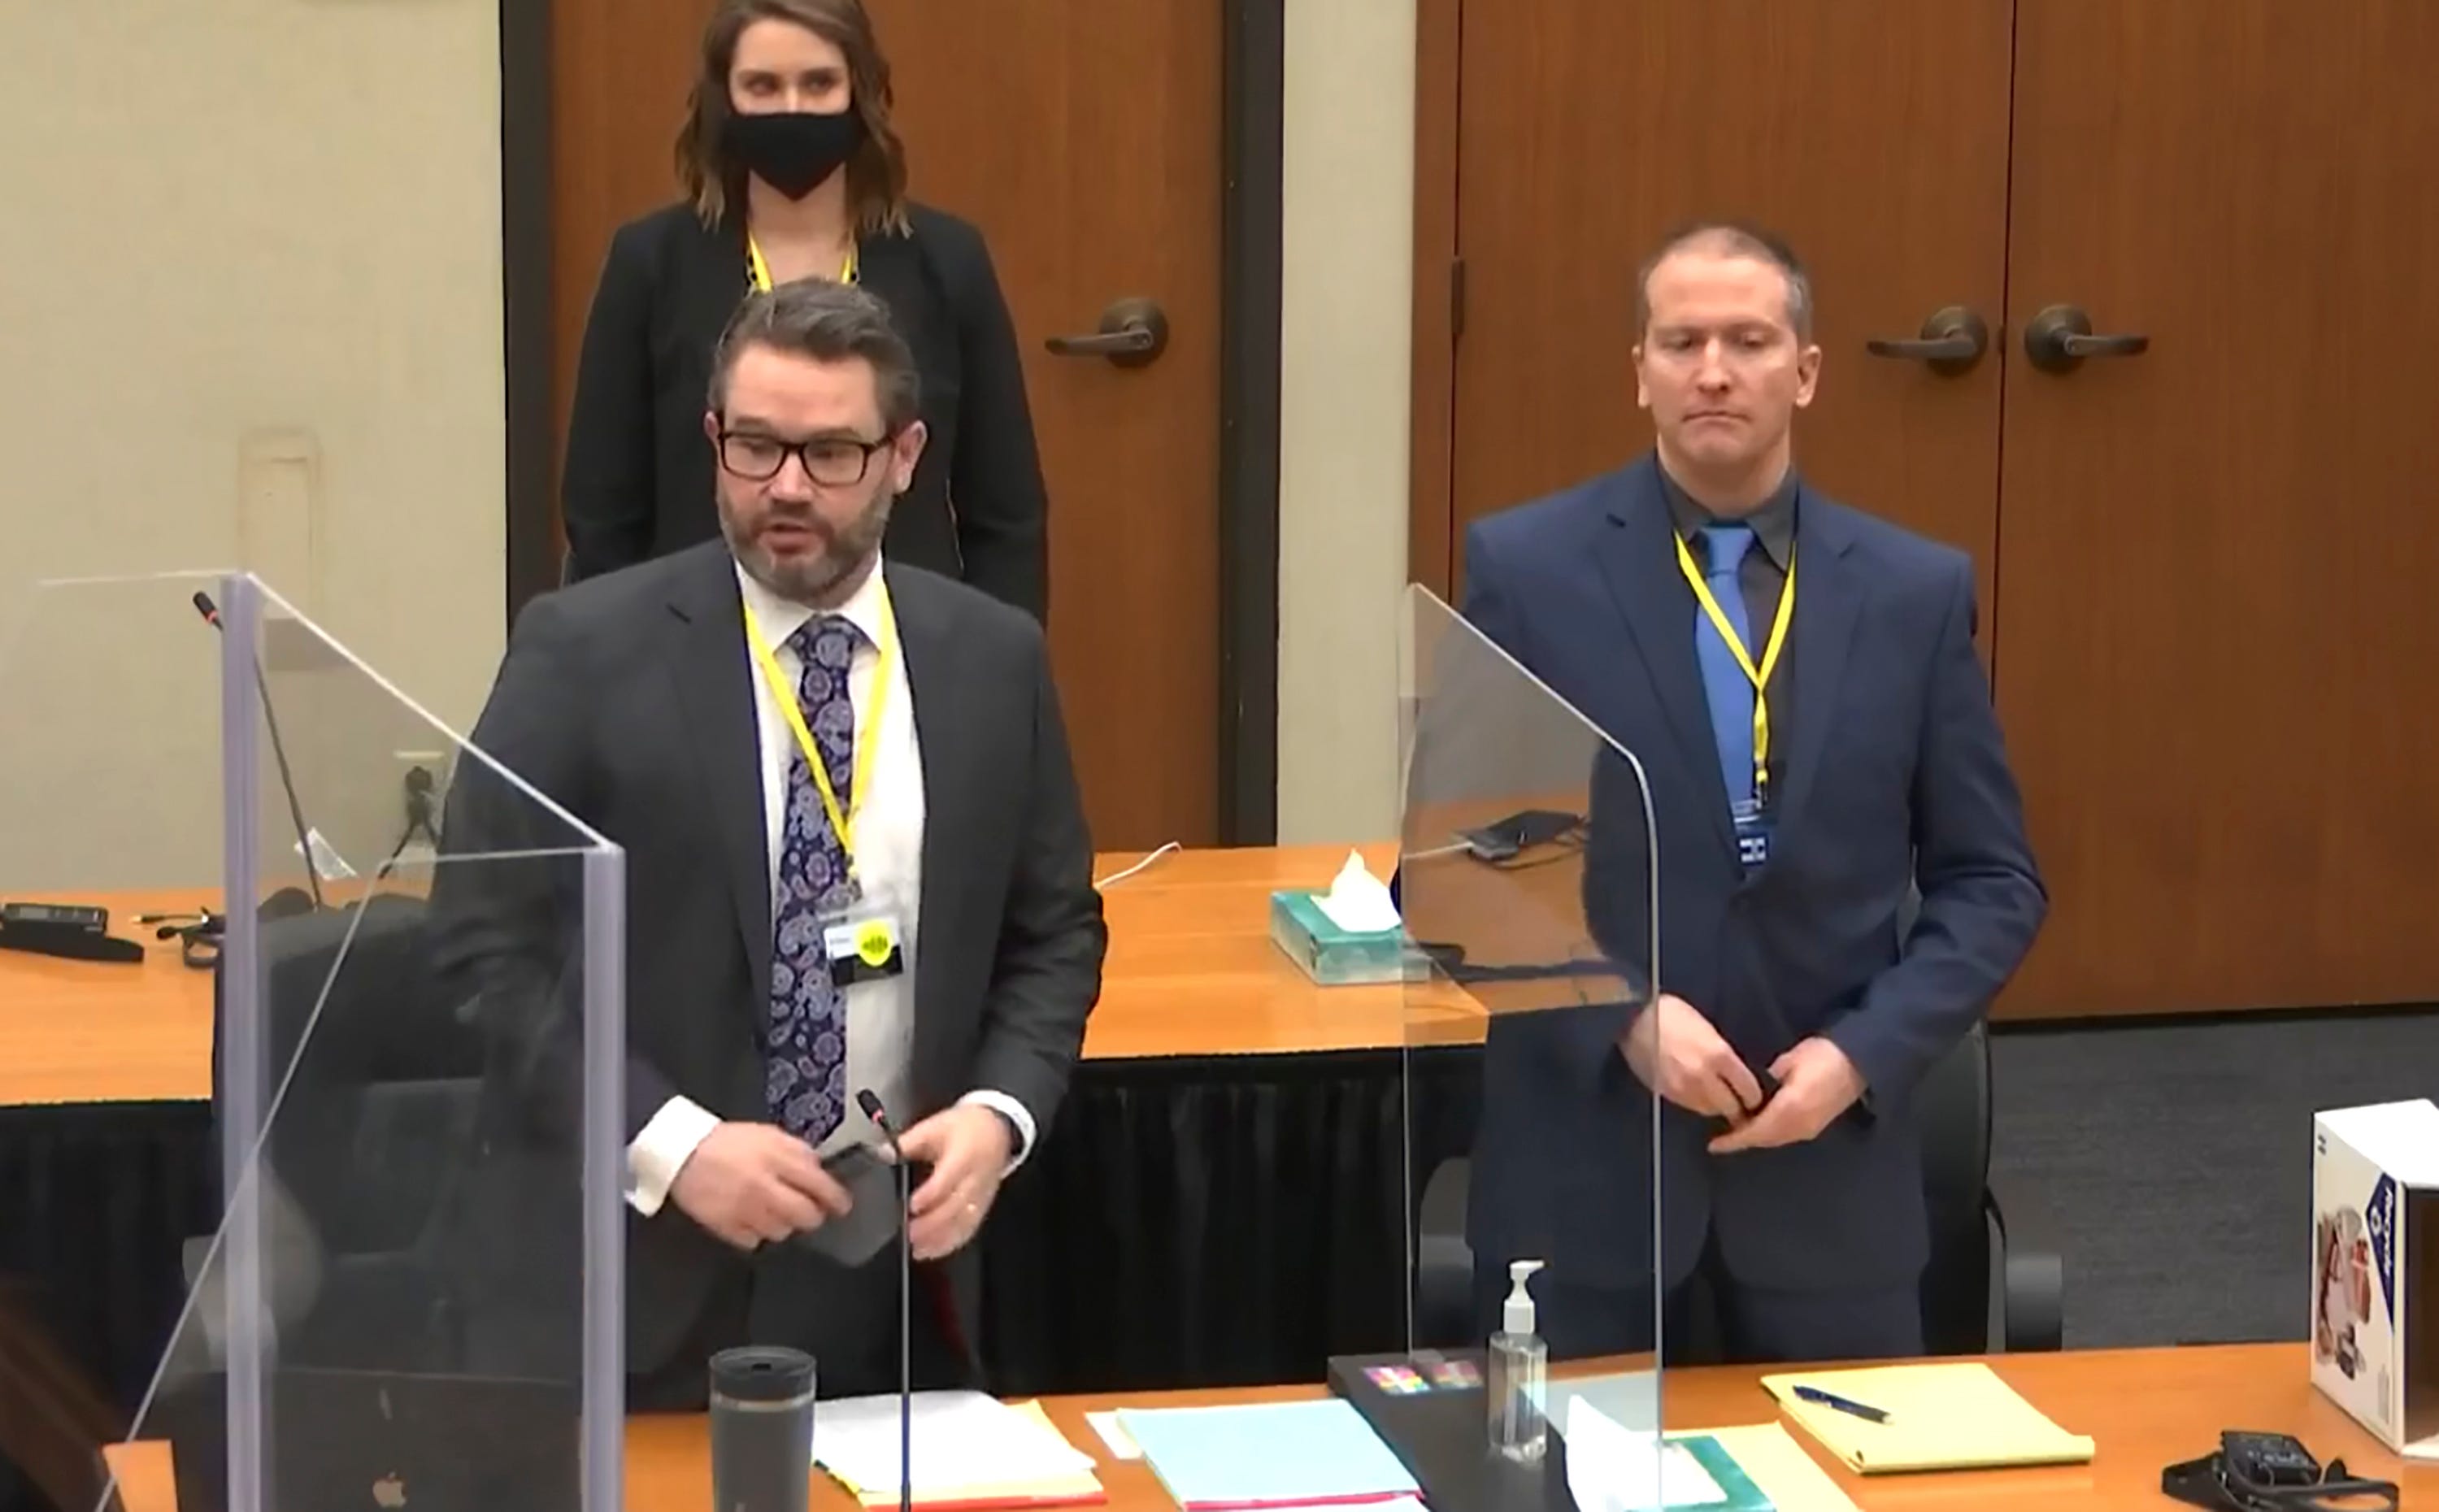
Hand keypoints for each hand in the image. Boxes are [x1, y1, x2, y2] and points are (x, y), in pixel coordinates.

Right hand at [669, 1122, 851, 1249]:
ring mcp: (745, 1211)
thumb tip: (819, 1171)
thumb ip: (798, 1151)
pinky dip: (756, 1232)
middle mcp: (764, 1188)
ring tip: (772, 1209)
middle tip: (808, 1210)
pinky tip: (750, 1217)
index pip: (819, 1186)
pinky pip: (754, 1241)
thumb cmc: (727, 1142)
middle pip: (805, 1216)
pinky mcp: (726, 1227)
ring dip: (783, 1223)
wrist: (682, 1153)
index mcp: (777, 1159)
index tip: (842, 1205)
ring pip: (782, 1232)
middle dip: (811, 1215)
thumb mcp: (769, 1134)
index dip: (836, 1199)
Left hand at [896, 1104, 1013, 1261]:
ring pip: (964, 1222)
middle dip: (932, 1223)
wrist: (998, 1127)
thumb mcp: (936, 1125)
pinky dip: (951, 1242)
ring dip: (941, 1238)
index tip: (912, 1206)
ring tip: (918, 1248)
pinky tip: (933, 1250)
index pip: (949, 1178)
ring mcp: (982, 1195)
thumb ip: (909, 1142)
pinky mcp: (983, 1206)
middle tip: (909, 1234)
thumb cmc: (966, 1126)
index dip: (931, 1194)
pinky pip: (969, 1229)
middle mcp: (976, 1179)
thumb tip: (884, 1153)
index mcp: (965, 1155)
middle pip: (956, 1206)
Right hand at [1620, 993, 1764, 1119]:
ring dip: (1716, 1107)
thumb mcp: (1707, 1029)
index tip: (1755, 1096)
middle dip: (1738, 1108)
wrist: (1633, 1018)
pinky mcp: (1668, 1093)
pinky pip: (1690, 1106)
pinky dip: (1697, 1103)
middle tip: (1741, 1106)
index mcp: (1719, 1055)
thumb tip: (1735, 1074)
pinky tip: (1696, 1092)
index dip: (1755, 1096)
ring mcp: (1684, 1089)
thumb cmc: (1672, 1014)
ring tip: (1717, 1099)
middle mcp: (1704, 1077)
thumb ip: (1723, 1054)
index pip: (1749, 1090)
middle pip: (1731, 1107)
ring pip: (1710, 1110)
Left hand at [1709, 1037, 1865, 1153]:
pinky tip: (1761, 1124)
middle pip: (1764, 1139)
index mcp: (1789, 1110)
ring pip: (1776, 1139)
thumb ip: (1766, 1078)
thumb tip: (1751, 1090)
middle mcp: (1799, 1126)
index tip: (1714, 1145)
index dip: (1734, 1140)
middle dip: (1743, 1140)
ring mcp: (1810, 1128)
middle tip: (1722, 1139)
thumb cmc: (1823, 1055)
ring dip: (1757, 1137)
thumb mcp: (1789, 1061)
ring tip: (1738, 1131)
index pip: (1755, 1131)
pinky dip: (1771, 1133)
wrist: (1860, 1061)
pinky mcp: (1817, 1125)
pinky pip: (1787, 1134)